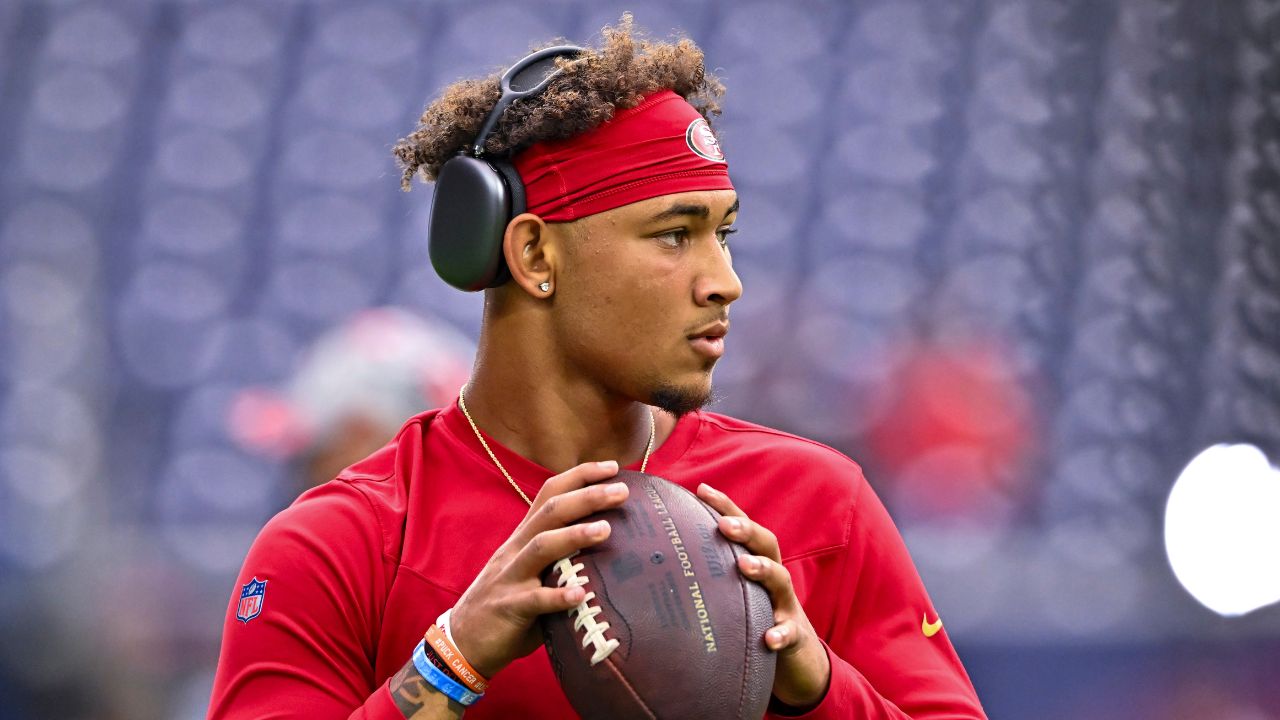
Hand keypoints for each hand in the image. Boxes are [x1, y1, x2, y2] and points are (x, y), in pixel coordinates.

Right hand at [449, 461, 627, 677]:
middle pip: (551, 512)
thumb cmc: (511, 605)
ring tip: (606, 530)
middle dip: (587, 497)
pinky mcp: (509, 608)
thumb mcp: (533, 572)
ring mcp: (511, 577)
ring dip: (574, 536)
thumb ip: (562, 558)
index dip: (580, 476)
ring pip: (542, 547)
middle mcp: (516, 550)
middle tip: (622, 491)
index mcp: (524, 537)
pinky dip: (558, 595)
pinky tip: (581, 594)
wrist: (464, 642)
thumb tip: (613, 551)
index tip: (612, 467)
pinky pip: (535, 600)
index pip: (550, 494)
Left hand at [697, 483, 830, 709]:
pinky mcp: (794, 635)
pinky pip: (790, 632)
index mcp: (756, 562)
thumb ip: (706, 574)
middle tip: (724, 525)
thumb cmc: (752, 617)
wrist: (797, 657)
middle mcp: (772, 578)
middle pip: (766, 543)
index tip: (701, 490)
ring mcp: (785, 605)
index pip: (742, 528)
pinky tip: (768, 637)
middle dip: (746, 530)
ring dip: (764, 569)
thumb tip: (656, 559)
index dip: (725, 506)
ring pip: (781, 580)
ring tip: (744, 566)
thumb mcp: (731, 591)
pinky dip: (781, 633)